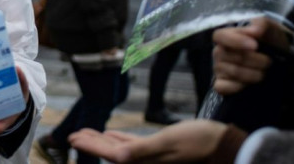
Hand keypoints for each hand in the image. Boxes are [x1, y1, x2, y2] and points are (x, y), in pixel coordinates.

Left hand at [68, 119, 227, 162]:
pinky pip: (133, 146)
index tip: (72, 136)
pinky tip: (113, 135)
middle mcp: (144, 163)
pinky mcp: (159, 151)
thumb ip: (140, 150)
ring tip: (88, 133)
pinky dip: (120, 140)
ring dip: (103, 141)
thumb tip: (118, 158)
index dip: (90, 146)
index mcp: (142, 162)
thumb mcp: (167, 142)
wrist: (220, 145)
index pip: (109, 155)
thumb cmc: (197, 142)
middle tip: (73, 134)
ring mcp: (151, 158)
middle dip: (92, 144)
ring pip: (120, 150)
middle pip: (111, 154)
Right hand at [212, 17, 290, 94]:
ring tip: (264, 72)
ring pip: (233, 72)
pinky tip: (250, 84)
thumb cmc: (271, 42)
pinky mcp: (220, 85)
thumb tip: (253, 30)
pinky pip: (224, 87)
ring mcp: (219, 69)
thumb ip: (262, 24)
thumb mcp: (271, 29)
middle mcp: (219, 52)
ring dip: (254, 74)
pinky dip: (239, 87)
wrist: (280, 62)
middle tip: (269, 61)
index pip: (220, 36)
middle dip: (255, 60)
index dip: (235, 41)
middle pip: (231, 56)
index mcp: (227, 35)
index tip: (255, 46)